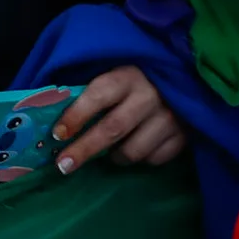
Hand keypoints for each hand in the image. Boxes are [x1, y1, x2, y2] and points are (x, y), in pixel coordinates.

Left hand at [49, 66, 187, 170]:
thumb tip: (51, 110)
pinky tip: (136, 147)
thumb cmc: (139, 77)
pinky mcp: (184, 136)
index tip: (57, 134)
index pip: (98, 96)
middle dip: (84, 149)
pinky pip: (154, 159)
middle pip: (112, 129)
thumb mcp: (116, 73)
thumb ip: (90, 90)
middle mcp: (150, 96)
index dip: (76, 116)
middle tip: (63, 165)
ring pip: (133, 151)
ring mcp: (171, 118)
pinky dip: (141, 158)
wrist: (187, 76)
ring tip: (108, 151)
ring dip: (115, 156)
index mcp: (128, 76)